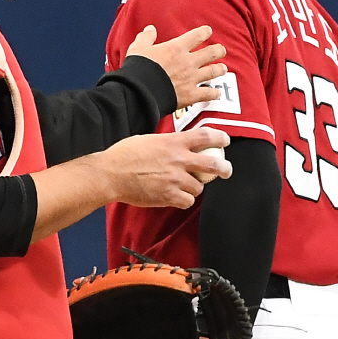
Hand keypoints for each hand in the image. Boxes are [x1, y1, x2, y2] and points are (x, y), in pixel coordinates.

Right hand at [99, 127, 230, 209]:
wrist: (111, 174)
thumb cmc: (124, 155)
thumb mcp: (149, 139)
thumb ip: (167, 142)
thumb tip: (178, 144)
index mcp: (173, 142)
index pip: (206, 136)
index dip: (220, 139)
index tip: (225, 142)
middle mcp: (178, 160)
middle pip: (213, 164)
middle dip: (224, 168)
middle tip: (226, 171)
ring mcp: (174, 179)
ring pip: (199, 187)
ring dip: (195, 187)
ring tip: (186, 187)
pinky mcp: (168, 196)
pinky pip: (187, 202)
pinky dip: (184, 200)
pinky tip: (177, 197)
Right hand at [126, 25, 226, 111]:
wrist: (140, 92)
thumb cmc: (138, 69)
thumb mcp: (138, 48)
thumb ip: (146, 37)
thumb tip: (150, 29)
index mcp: (177, 48)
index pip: (198, 35)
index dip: (205, 32)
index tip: (208, 31)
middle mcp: (188, 62)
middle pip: (211, 53)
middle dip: (218, 51)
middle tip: (221, 51)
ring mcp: (191, 79)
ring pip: (213, 72)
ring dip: (220, 69)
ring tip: (223, 69)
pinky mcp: (190, 95)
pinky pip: (207, 94)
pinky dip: (213, 94)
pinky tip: (217, 94)